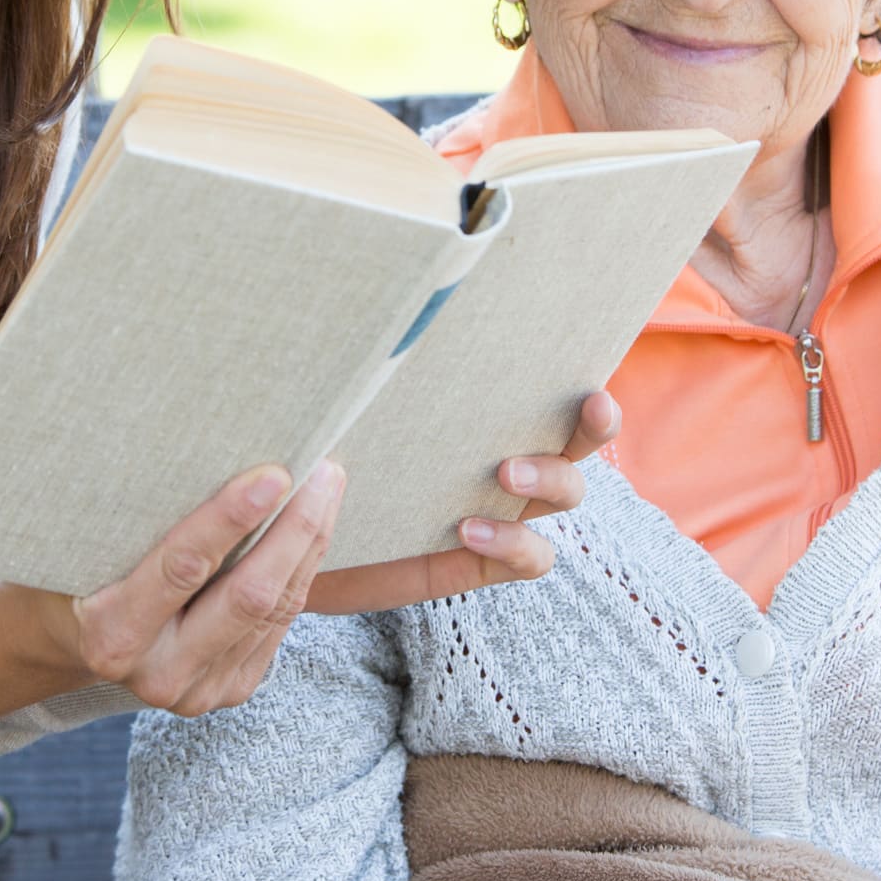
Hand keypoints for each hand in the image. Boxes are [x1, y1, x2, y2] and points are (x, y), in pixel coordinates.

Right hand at [14, 458, 345, 716]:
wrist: (80, 641)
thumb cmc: (83, 570)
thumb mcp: (89, 546)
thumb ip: (139, 520)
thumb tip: (207, 446)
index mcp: (112, 634)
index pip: (182, 569)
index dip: (230, 519)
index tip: (272, 474)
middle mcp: (157, 674)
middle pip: (248, 598)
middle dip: (294, 529)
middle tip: (322, 470)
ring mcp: (200, 690)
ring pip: (276, 609)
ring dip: (309, 543)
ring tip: (327, 485)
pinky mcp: (231, 689)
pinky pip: (281, 624)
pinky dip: (302, 570)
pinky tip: (314, 528)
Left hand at [304, 388, 620, 613]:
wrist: (289, 535)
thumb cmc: (318, 456)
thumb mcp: (340, 409)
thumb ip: (365, 375)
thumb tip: (376, 318)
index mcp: (477, 414)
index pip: (547, 387)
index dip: (579, 376)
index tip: (589, 372)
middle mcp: (501, 457)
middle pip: (577, 439)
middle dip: (591, 425)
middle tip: (582, 409)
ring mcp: (497, 510)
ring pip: (564, 494)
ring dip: (551, 479)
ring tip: (505, 473)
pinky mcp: (475, 562)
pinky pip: (531, 557)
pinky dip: (514, 543)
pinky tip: (467, 530)